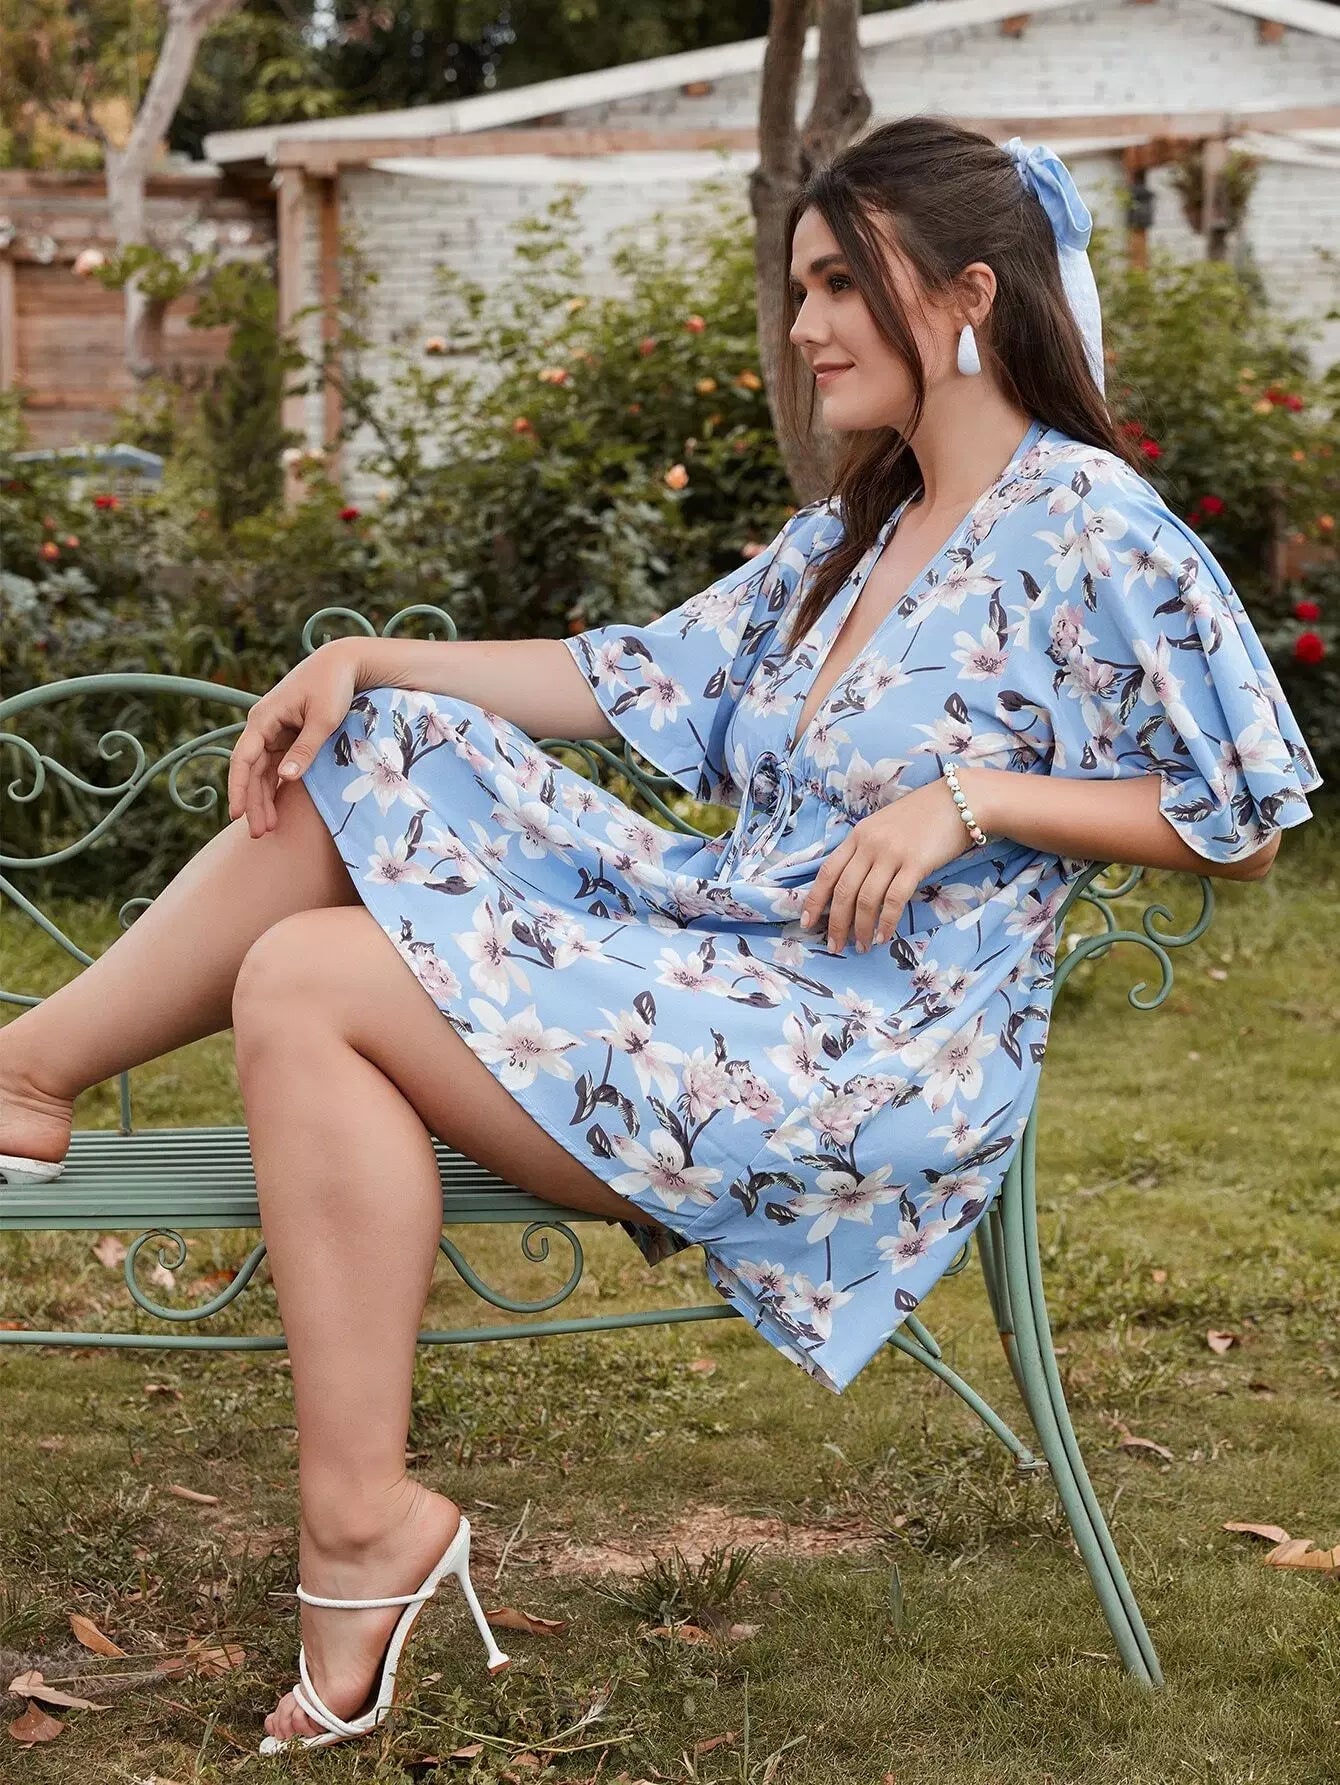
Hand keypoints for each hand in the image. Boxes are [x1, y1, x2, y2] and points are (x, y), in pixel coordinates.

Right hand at [227, 640, 360, 838]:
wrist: (343, 662)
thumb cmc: (333, 686)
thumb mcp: (323, 719)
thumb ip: (305, 749)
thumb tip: (284, 778)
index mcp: (264, 718)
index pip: (243, 758)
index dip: (239, 788)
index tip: (238, 814)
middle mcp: (263, 725)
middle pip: (251, 770)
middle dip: (252, 802)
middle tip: (258, 833)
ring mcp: (274, 731)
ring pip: (262, 771)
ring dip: (263, 798)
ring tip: (268, 828)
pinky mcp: (287, 736)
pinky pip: (275, 765)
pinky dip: (276, 786)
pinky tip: (277, 808)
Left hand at [798, 768, 993, 952]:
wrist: (959, 799)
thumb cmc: (923, 814)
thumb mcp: (883, 826)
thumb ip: (866, 849)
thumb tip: (852, 884)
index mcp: (858, 835)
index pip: (827, 871)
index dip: (814, 900)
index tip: (808, 922)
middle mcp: (869, 844)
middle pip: (843, 890)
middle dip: (835, 923)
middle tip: (835, 946)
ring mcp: (892, 853)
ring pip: (866, 899)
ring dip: (860, 928)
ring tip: (861, 946)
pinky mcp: (916, 864)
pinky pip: (894, 900)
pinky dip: (886, 922)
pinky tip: (883, 936)